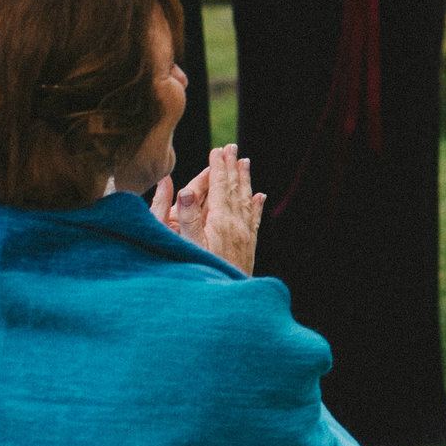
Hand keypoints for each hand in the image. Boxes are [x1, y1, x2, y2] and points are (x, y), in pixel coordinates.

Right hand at [187, 144, 261, 272]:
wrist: (229, 298)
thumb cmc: (203, 271)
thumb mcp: (189, 246)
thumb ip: (187, 218)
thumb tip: (185, 190)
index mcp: (220, 221)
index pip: (219, 187)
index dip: (217, 168)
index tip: (216, 150)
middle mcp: (237, 223)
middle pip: (234, 189)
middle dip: (231, 167)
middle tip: (231, 147)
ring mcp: (245, 234)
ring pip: (246, 200)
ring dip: (244, 180)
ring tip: (245, 162)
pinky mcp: (249, 245)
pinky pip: (254, 219)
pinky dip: (257, 205)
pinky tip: (260, 196)